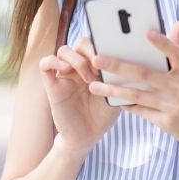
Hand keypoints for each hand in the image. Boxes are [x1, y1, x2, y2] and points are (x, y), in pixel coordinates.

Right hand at [38, 36, 118, 153]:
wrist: (88, 137)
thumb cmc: (104, 115)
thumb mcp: (117, 94)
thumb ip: (121, 78)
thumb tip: (134, 61)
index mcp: (95, 65)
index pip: (97, 43)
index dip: (104, 45)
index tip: (114, 59)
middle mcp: (79, 67)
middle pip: (81, 42)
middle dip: (91, 50)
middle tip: (100, 67)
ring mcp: (64, 75)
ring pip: (64, 50)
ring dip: (77, 60)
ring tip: (89, 78)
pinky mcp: (52, 85)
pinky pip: (45, 64)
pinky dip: (53, 61)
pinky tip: (65, 69)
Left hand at [87, 21, 178, 148]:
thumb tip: (177, 24)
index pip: (175, 53)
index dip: (163, 43)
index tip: (147, 32)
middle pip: (145, 74)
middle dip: (118, 66)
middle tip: (97, 59)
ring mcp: (173, 105)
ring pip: (137, 95)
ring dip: (113, 90)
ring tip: (94, 86)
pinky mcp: (167, 121)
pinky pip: (141, 111)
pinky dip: (125, 104)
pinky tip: (110, 99)